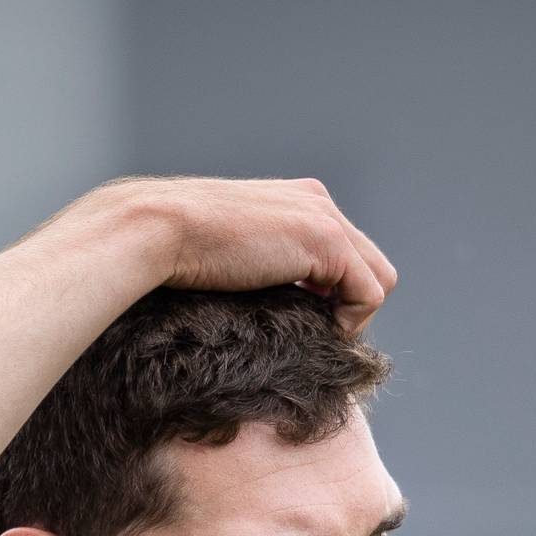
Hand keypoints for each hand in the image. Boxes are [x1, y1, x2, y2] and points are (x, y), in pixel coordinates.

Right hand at [77, 176, 397, 334]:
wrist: (158, 230)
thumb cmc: (173, 249)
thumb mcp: (227, 253)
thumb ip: (258, 265)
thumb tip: (265, 300)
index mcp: (296, 200)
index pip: (344, 252)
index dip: (329, 293)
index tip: (298, 319)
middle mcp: (318, 202)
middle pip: (370, 265)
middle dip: (348, 304)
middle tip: (312, 334)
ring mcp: (325, 218)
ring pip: (377, 281)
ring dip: (351, 316)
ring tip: (312, 335)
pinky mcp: (328, 242)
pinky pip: (369, 295)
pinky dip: (348, 322)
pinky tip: (312, 331)